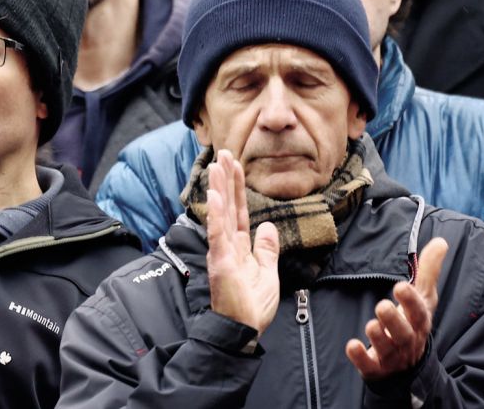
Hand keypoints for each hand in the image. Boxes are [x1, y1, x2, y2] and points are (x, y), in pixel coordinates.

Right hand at [205, 150, 280, 338]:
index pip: (239, 211)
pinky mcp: (220, 262)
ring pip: (220, 214)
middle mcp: (227, 244)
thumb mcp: (268, 274)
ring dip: (218, 189)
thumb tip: (268, 227)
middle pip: (228, 206)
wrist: (244, 329)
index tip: (235, 164)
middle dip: (226, 179)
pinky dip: (216, 215)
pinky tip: (215, 197)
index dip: (237, 188)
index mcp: (240, 247)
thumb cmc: (253, 306)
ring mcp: (222, 252)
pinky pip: (218, 234)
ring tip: (216, 166)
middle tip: (224, 153)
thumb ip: (266, 250)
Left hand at [345, 237, 447, 381]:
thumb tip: (441, 241)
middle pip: (404, 333)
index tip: (401, 285)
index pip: (419, 312)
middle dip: (394, 320)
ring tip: (371, 324)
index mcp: (419, 322)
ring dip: (379, 337)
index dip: (411, 301)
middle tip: (382, 305)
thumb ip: (428, 270)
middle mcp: (407, 340)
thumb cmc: (413, 323)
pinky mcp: (375, 367)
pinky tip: (352, 346)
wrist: (408, 366)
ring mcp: (392, 355)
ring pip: (387, 348)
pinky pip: (369, 365)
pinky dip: (361, 357)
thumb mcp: (423, 298)